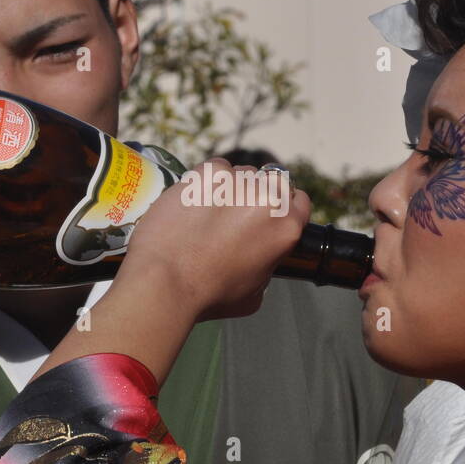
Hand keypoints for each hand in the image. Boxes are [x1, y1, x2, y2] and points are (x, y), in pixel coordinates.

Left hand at [118, 158, 311, 320]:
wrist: (164, 280)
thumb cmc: (208, 294)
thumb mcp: (255, 294)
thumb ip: (266, 264)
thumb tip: (259, 257)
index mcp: (286, 228)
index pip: (300, 202)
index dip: (286, 209)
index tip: (269, 216)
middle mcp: (267, 198)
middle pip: (274, 182)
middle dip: (261, 195)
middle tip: (240, 214)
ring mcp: (237, 180)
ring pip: (245, 173)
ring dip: (234, 188)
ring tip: (212, 212)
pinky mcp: (208, 171)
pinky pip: (217, 168)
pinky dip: (209, 182)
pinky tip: (196, 202)